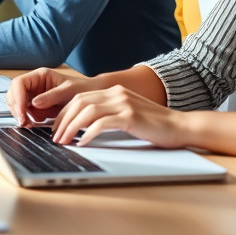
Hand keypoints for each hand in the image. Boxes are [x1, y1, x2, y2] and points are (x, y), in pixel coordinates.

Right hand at [6, 67, 91, 125]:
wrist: (90, 96)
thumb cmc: (82, 89)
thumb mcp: (68, 91)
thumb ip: (51, 96)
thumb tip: (34, 104)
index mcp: (40, 75)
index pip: (19, 83)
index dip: (17, 98)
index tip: (22, 113)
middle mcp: (35, 84)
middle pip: (14, 93)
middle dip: (16, 108)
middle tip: (23, 122)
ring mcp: (34, 94)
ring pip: (16, 103)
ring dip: (20, 114)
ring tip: (28, 124)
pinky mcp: (36, 105)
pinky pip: (24, 111)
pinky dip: (26, 118)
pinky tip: (32, 123)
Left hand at [52, 85, 185, 147]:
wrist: (180, 126)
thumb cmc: (154, 125)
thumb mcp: (126, 113)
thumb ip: (108, 114)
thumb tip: (83, 126)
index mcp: (113, 91)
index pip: (80, 98)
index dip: (64, 112)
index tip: (56, 127)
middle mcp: (116, 93)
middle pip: (79, 102)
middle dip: (63, 120)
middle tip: (55, 136)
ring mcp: (124, 103)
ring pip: (87, 111)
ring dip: (71, 127)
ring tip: (64, 141)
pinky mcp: (130, 116)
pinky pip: (102, 123)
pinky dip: (89, 133)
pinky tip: (83, 143)